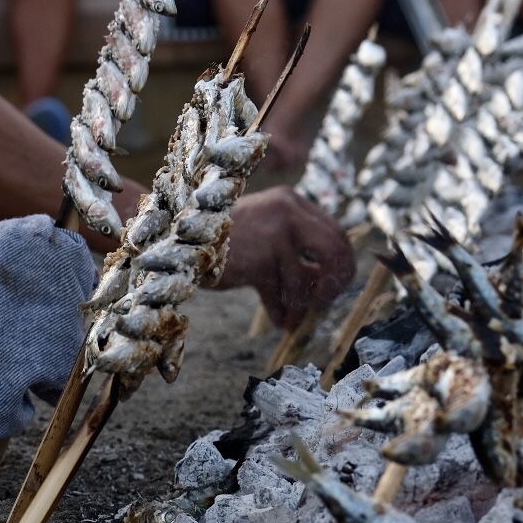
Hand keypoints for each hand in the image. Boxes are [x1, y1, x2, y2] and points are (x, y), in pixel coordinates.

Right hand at [218, 188, 356, 327]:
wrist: (180, 240)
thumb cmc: (225, 239)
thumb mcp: (266, 230)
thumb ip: (296, 245)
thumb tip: (331, 280)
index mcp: (290, 201)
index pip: (336, 233)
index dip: (343, 263)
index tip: (336, 286)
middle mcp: (286, 211)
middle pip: (335, 251)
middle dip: (334, 283)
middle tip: (325, 303)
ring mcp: (272, 235)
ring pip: (306, 280)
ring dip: (301, 306)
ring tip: (292, 318)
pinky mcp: (257, 260)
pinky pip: (281, 295)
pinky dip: (282, 313)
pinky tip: (279, 321)